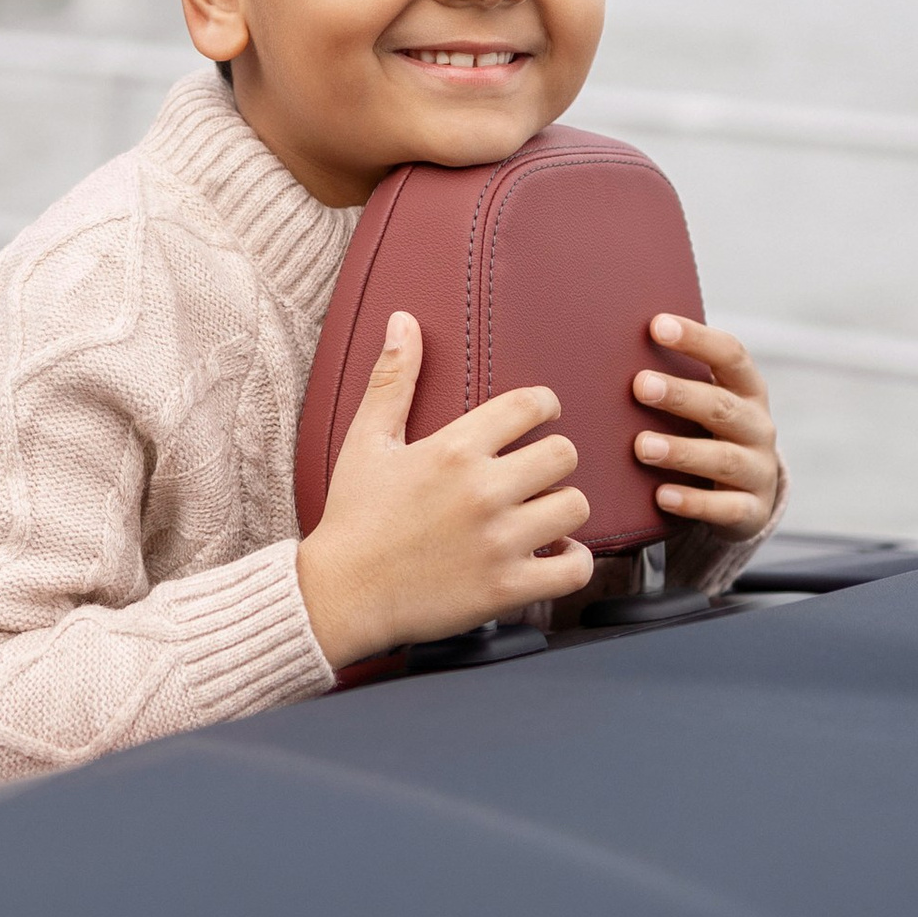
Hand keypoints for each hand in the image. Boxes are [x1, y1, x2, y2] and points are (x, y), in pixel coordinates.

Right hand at [297, 311, 595, 670]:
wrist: (342, 595)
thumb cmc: (355, 517)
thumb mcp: (367, 441)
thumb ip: (393, 380)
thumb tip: (404, 321)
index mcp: (454, 450)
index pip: (531, 405)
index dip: (545, 406)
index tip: (539, 419)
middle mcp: (484, 491)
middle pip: (564, 454)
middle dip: (552, 460)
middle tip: (533, 474)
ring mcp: (500, 542)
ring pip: (575, 507)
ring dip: (562, 509)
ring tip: (541, 514)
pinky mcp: (508, 588)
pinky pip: (575, 568)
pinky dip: (574, 561)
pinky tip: (554, 553)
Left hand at [632, 317, 779, 532]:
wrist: (750, 493)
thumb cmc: (710, 433)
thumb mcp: (704, 403)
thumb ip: (675, 378)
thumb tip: (610, 346)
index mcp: (747, 389)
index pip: (730, 355)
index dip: (697, 339)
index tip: (657, 325)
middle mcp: (758, 426)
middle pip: (722, 406)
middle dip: (681, 395)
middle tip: (640, 385)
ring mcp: (758, 470)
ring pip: (723, 459)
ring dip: (681, 451)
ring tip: (642, 446)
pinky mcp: (751, 510)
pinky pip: (726, 508)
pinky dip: (694, 502)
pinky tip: (662, 495)